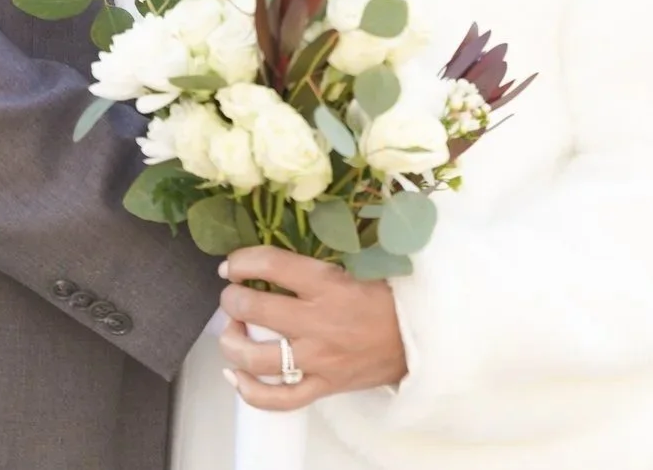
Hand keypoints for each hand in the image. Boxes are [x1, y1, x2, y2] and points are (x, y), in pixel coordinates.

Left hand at [215, 246, 407, 409]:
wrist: (421, 340)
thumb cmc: (386, 299)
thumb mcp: (358, 267)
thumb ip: (319, 262)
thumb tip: (276, 254)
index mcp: (328, 284)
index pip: (271, 265)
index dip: (241, 261)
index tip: (231, 264)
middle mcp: (318, 321)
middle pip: (254, 309)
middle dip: (231, 299)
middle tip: (232, 296)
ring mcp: (319, 359)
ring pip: (257, 356)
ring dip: (232, 342)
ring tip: (232, 331)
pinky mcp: (323, 386)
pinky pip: (279, 398)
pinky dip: (250, 390)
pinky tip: (236, 374)